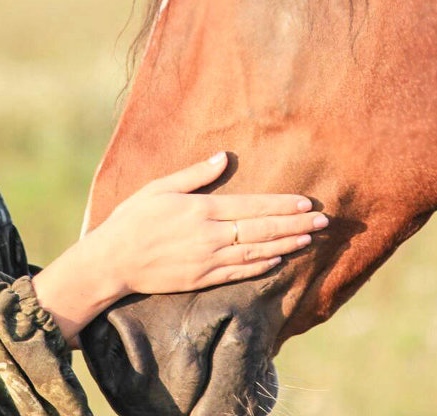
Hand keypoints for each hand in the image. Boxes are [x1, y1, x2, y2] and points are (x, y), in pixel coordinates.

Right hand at [94, 151, 326, 296]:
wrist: (113, 261)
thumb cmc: (133, 219)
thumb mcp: (159, 187)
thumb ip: (194, 174)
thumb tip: (222, 157)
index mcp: (201, 208)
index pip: (252, 206)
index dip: (281, 205)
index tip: (306, 203)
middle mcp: (210, 235)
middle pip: (261, 229)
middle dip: (294, 224)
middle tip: (323, 221)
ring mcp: (208, 260)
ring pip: (256, 251)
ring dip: (286, 245)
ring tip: (309, 239)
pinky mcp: (202, 279)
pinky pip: (239, 272)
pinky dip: (262, 266)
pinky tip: (279, 260)